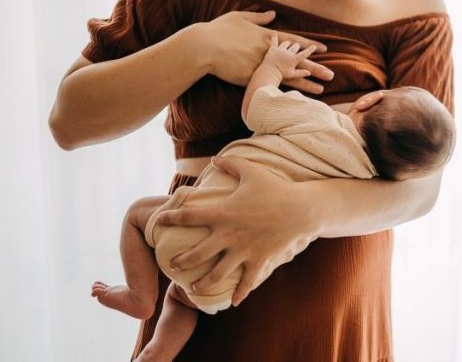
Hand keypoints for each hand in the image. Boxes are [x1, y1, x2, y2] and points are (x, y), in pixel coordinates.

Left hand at [155, 156, 318, 305]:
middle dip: (181, 261)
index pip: (188, 216)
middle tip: (172, 265)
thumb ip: (230, 163)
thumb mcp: (251, 170)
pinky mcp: (259, 260)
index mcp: (223, 213)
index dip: (170, 218)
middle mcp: (228, 235)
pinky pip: (247, 282)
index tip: (160, 221)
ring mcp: (244, 251)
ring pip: (216, 274)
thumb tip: (213, 159)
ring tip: (192, 289)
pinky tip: (233, 302)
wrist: (301, 209)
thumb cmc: (275, 188)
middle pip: (197, 254)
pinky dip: (240, 294)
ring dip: (202, 284)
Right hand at [199, 10, 333, 93]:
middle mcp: (269, 51)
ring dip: (308, 81)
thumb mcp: (239, 17)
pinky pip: (274, 85)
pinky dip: (288, 91)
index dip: (309, 45)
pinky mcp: (252, 77)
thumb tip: (272, 13)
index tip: (324, 49)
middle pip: (297, 60)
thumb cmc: (219, 30)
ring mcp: (262, 65)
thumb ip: (258, 17)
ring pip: (290, 75)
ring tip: (324, 87)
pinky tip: (300, 97)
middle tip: (332, 73)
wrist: (204, 47)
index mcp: (267, 36)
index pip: (293, 41)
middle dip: (316, 66)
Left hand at [260, 33, 318, 80]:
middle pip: (295, 46)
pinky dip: (274, 37)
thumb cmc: (281, 75)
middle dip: (297, 46)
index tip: (314, 46)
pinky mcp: (272, 49)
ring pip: (286, 43)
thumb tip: (309, 72)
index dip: (310, 50)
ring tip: (289, 43)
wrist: (268, 73)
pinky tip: (274, 33)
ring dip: (288, 43)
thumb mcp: (292, 75)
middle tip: (297, 46)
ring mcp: (280, 50)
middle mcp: (287, 53)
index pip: (304, 54)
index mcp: (293, 59)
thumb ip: (301, 73)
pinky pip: (274, 41)